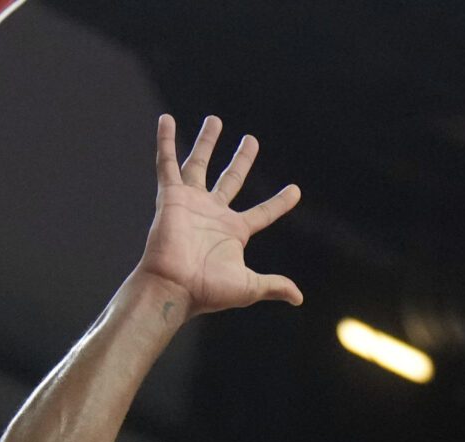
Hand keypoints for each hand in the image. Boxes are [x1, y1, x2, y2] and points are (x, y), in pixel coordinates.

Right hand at [136, 115, 302, 316]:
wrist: (173, 287)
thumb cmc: (207, 290)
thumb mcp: (248, 287)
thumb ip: (273, 285)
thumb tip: (299, 298)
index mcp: (233, 232)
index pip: (263, 213)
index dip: (279, 203)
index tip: (295, 191)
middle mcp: (213, 213)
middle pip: (232, 179)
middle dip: (242, 160)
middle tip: (252, 140)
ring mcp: (191, 202)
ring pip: (200, 164)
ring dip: (207, 142)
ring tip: (215, 120)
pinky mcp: (170, 196)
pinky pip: (167, 163)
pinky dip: (166, 141)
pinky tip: (166, 120)